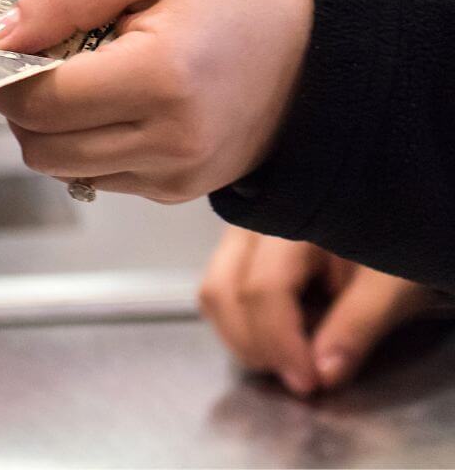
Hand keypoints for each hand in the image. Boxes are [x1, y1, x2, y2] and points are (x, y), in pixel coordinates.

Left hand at [0, 0, 313, 201]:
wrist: (321, 54)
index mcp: (162, 78)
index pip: (40, 100)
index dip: (3, 76)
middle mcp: (169, 141)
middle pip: (40, 146)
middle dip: (19, 104)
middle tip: (32, 60)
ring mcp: (174, 176)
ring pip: (61, 168)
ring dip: (48, 128)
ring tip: (76, 78)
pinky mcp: (177, 192)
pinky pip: (97, 176)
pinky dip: (84, 143)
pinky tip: (111, 103)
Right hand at [199, 226, 437, 395]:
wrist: (386, 225)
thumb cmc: (391, 252)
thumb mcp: (391, 287)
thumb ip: (357, 326)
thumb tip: (322, 374)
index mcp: (295, 222)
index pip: (264, 288)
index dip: (280, 342)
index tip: (309, 382)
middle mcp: (252, 223)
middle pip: (224, 292)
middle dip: (257, 346)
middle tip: (299, 377)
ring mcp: (236, 235)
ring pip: (212, 295)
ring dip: (244, 339)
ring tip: (291, 356)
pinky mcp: (233, 251)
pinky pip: (217, 294)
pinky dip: (241, 326)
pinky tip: (280, 335)